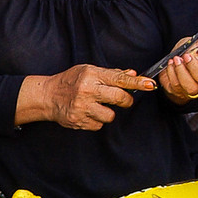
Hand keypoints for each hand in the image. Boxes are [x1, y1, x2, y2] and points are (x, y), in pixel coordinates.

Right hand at [34, 65, 154, 130]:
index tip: (150, 85)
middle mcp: (87, 91)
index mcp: (91, 75)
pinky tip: (87, 113)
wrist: (47, 96)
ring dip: (108, 113)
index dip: (137, 83)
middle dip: (126, 101)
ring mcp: (82, 107)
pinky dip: (96, 120)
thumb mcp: (88, 71)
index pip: (119, 79)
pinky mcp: (79, 121)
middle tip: (123, 100)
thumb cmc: (70, 81)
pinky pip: (98, 125)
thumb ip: (111, 74)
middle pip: (119, 98)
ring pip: (110, 116)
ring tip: (97, 106)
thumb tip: (132, 74)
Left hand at [158, 32, 197, 104]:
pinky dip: (172, 74)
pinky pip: (177, 88)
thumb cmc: (194, 52)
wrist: (177, 58)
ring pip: (192, 88)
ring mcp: (196, 91)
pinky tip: (171, 64)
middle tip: (186, 55)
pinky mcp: (181, 93)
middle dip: (195, 68)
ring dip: (182, 72)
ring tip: (176, 59)